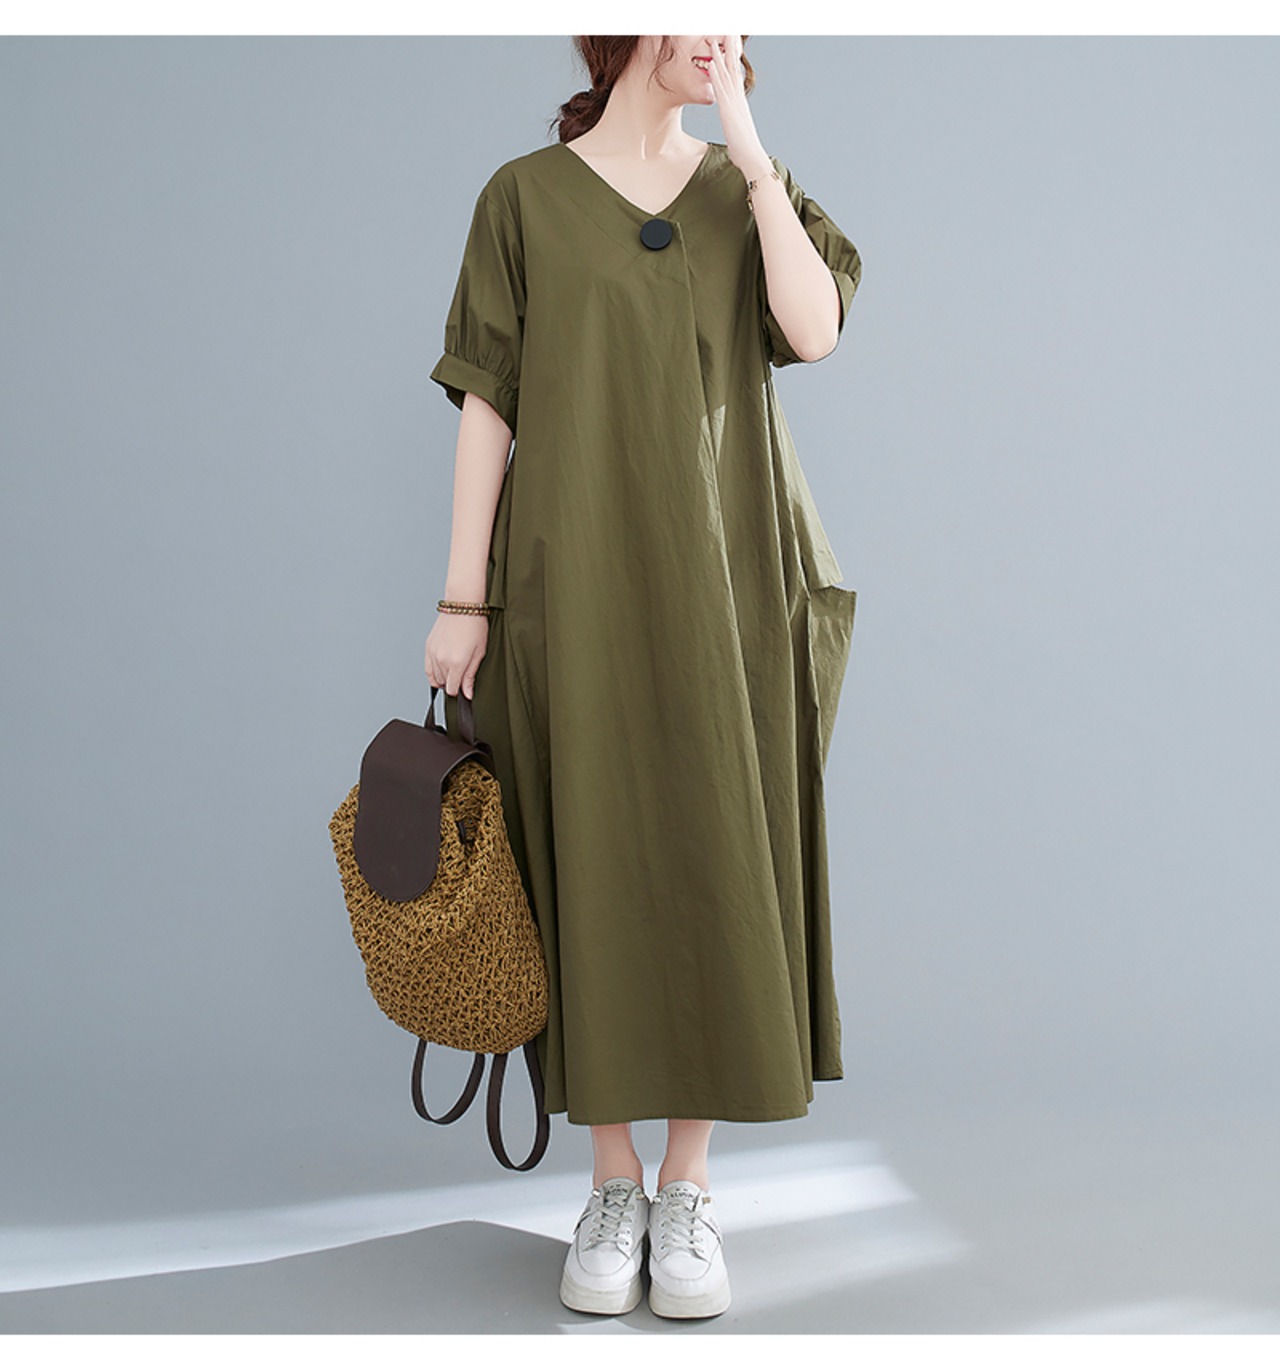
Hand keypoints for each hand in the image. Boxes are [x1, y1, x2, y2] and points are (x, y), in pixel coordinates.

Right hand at [425, 610, 488, 699]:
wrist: (462, 605)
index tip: (464, 687)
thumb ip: (470, 675)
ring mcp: (433, 653)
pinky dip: (434, 672)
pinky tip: (443, 667)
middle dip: (452, 683)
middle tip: (462, 674)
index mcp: (457, 663)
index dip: (460, 691)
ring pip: (434, 678)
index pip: (452, 689)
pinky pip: (427, 668)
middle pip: (443, 684)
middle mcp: (442, 660)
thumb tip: (467, 693)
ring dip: (443, 678)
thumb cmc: (475, 626)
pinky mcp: (428, 647)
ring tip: (454, 668)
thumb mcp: (479, 653)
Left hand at [705, 35, 768, 175]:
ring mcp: (734, 103)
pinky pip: (721, 88)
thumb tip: (734, 134)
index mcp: (739, 104)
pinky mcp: (728, 110)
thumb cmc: (745, 152)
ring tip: (715, 40)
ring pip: (727, 75)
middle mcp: (738, 100)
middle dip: (729, 50)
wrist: (752, 158)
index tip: (729, 47)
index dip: (731, 61)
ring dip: (720, 57)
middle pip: (733, 70)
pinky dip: (716, 75)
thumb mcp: (737, 135)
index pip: (735, 77)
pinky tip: (711, 63)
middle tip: (727, 33)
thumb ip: (734, 129)